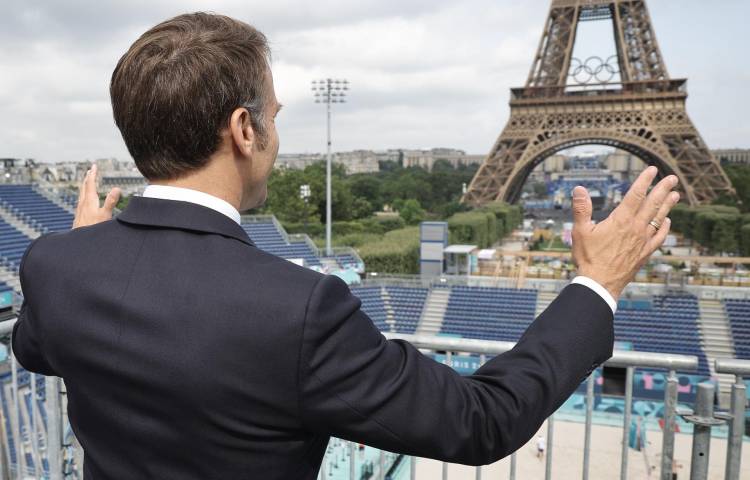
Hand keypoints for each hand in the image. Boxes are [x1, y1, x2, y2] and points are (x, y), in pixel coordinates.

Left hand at [72, 164, 121, 228]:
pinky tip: (84, 200)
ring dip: (85, 185)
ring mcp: (79, 209)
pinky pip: (80, 201)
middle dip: (88, 177)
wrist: (79, 242)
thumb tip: (117, 188)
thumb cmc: (93, 229)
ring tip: (87, 181)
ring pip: (81, 194)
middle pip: (84, 187)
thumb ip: (111, 202)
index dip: (93, 174)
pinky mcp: (79, 215)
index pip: (90, 184)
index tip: (94, 166)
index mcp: (89, 201)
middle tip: (90, 170)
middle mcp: (82, 203)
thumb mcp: (105, 215)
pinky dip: (84, 195)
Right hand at [571, 166, 679, 299]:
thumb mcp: (580, 231)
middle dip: (663, 189)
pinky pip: (659, 237)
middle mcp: (635, 228)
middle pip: (653, 204)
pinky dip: (665, 227)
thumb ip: (581, 209)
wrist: (600, 284)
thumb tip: (579, 189)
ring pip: (659, 219)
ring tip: (676, 195)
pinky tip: (668, 221)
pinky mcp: (645, 253)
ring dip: (668, 205)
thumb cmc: (588, 258)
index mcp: (620, 221)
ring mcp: (642, 241)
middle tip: (672, 178)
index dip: (645, 181)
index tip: (652, 170)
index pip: (636, 195)